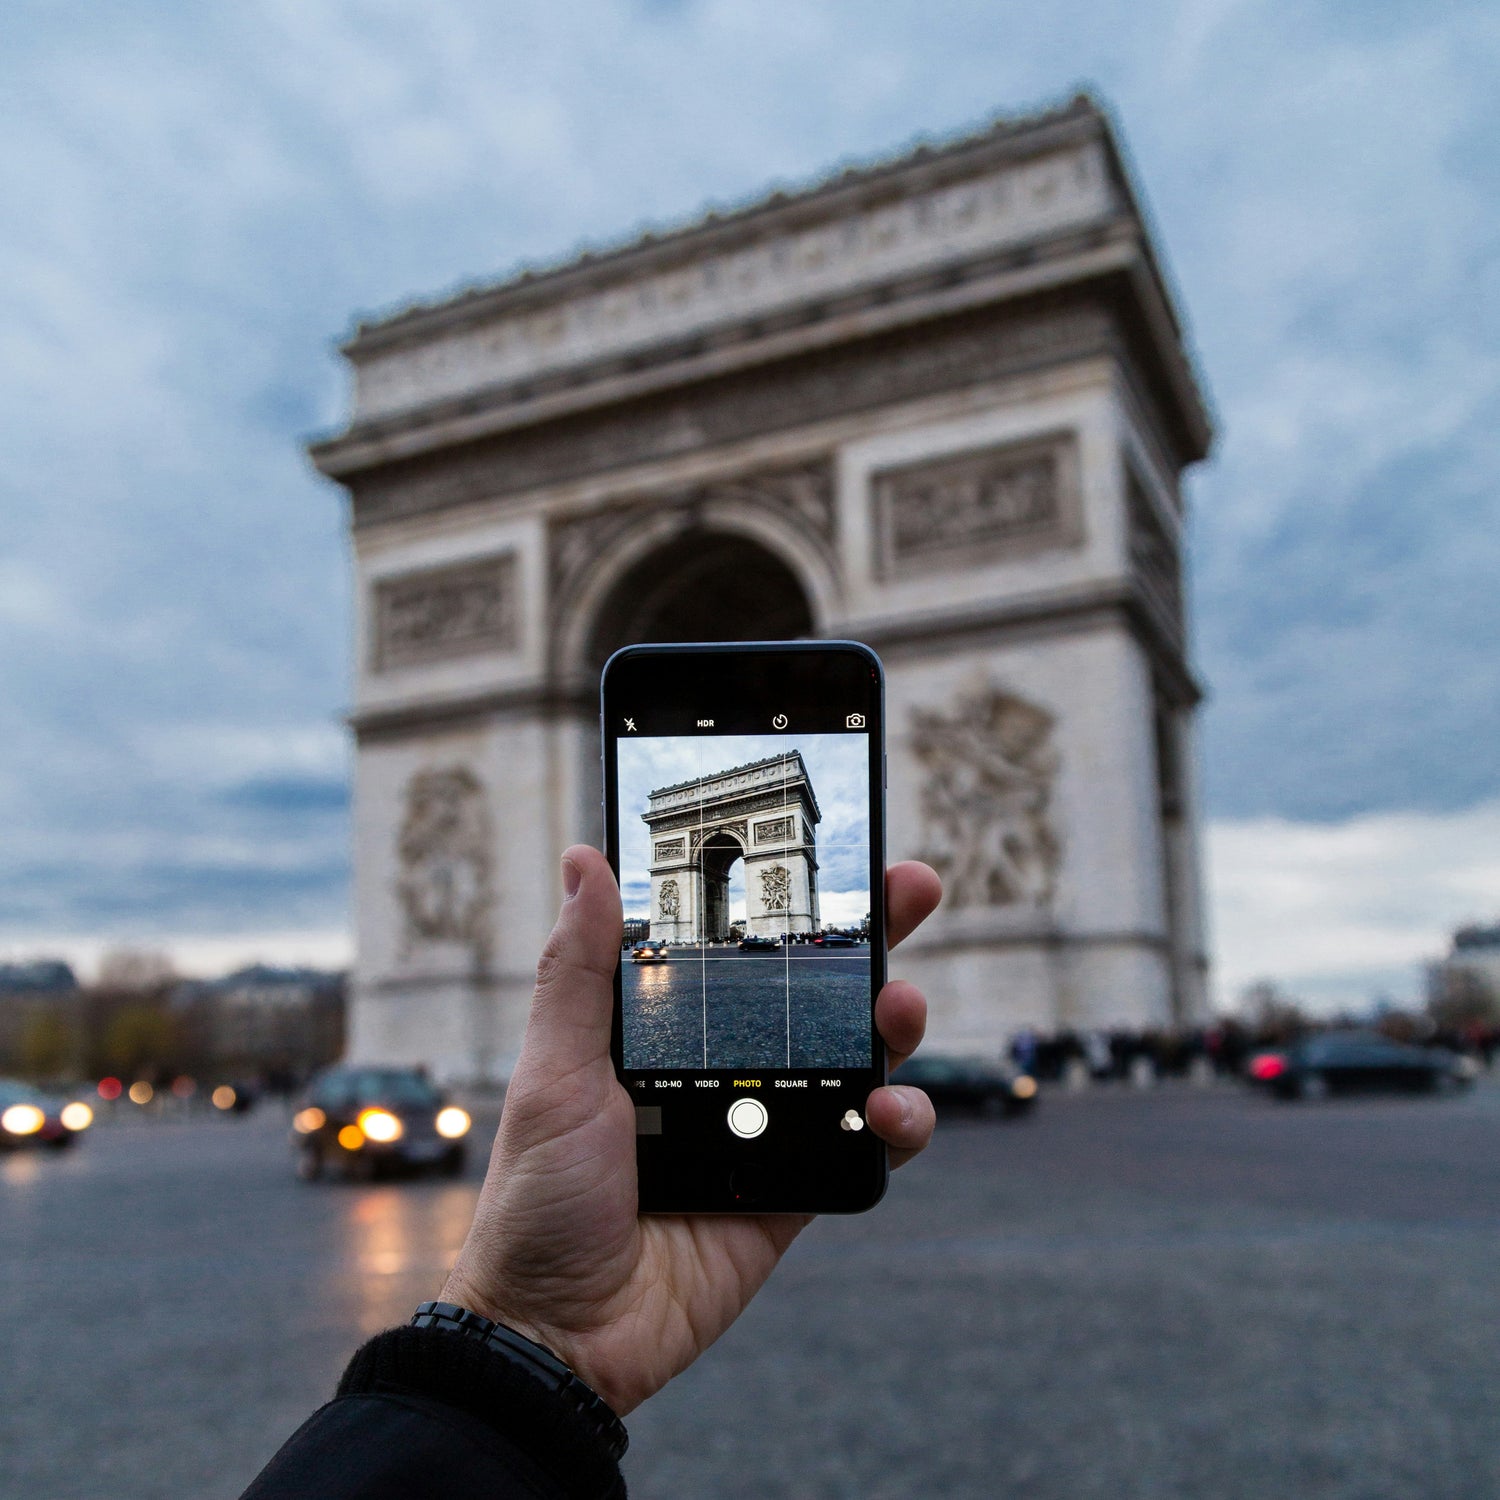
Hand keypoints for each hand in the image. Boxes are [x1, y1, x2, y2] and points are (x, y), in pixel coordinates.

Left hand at [442, 845, 941, 1415]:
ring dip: (895, 1024)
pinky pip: (865, 1143)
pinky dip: (895, 1122)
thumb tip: (584, 860)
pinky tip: (885, 1109)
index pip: (737, 946)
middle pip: (813, 990)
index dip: (788, 899)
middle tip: (911, 890)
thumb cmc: (538, 1200)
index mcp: (665, 1030)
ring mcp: (765, 1127)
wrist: (561, 1334)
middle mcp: (723, 1068)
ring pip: (854, 1056)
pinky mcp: (798, 1188)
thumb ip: (577, 971)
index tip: (832, 850)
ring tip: (899, 1009)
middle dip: (870, 937)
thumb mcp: (554, 1073)